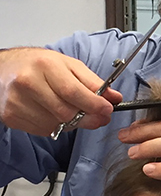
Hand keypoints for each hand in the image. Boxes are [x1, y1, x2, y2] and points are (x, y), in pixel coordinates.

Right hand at [0, 47, 121, 135]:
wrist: (5, 69)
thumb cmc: (39, 65)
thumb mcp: (69, 65)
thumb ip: (93, 82)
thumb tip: (114, 98)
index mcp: (45, 65)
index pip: (73, 91)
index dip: (94, 104)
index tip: (107, 109)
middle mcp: (28, 83)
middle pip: (65, 111)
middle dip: (88, 118)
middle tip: (100, 117)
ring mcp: (17, 102)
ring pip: (56, 124)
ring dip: (74, 123)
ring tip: (78, 114)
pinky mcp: (11, 116)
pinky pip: (44, 130)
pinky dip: (57, 126)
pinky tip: (58, 115)